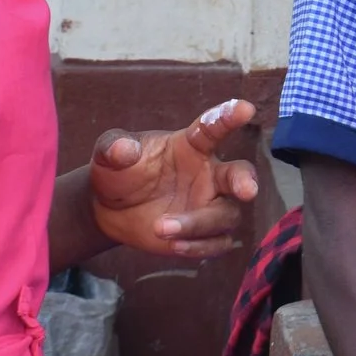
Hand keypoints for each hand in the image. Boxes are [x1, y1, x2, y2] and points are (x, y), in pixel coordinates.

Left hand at [90, 99, 261, 258]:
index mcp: (191, 146)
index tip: (244, 108)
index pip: (213, 129)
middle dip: (245, 181)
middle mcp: (208, 174)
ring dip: (198, 223)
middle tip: (247, 191)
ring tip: (161, 228)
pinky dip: (199, 247)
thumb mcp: (109, 154)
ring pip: (225, 215)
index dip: (228, 117)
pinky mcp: (202, 234)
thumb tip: (124, 150)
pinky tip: (175, 246)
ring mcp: (208, 205)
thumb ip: (114, 147)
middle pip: (239, 175)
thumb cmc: (119, 172)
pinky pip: (217, 243)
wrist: (109, 209)